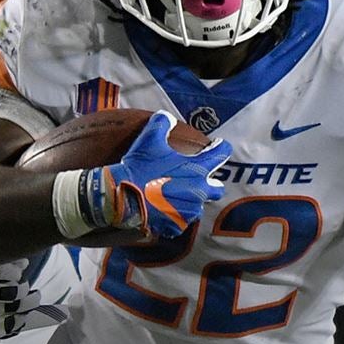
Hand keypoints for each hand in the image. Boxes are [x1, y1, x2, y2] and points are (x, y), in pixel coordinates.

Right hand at [95, 111, 230, 237]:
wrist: (122, 197)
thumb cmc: (139, 167)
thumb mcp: (149, 139)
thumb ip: (161, 124)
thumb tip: (166, 117)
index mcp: (197, 169)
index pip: (221, 154)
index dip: (221, 147)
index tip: (217, 146)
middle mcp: (198, 192)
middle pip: (217, 189)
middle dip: (211, 184)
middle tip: (198, 179)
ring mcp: (188, 211)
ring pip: (196, 206)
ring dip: (189, 201)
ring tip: (173, 196)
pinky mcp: (176, 226)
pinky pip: (179, 221)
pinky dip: (172, 216)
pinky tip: (160, 210)